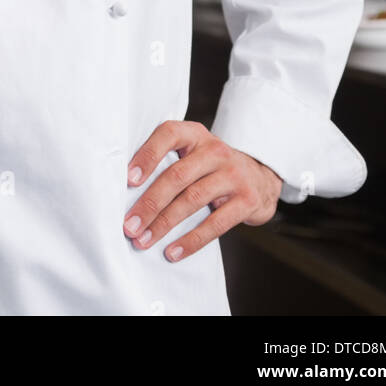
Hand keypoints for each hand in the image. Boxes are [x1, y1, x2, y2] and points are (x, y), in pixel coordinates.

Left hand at [123, 119, 282, 260]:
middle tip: (129, 226)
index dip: (147, 155)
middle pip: (177, 175)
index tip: (128, 179)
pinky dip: (191, 240)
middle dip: (150, 203)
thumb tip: (126, 191)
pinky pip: (215, 223)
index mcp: (196, 134)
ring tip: (143, 240)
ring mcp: (233, 174)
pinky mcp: (247, 200)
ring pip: (192, 199)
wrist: (260, 179)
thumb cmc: (212, 169)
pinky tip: (172, 252)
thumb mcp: (194, 154)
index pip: (169, 134)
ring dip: (164, 223)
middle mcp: (215, 150)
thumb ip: (168, 161)